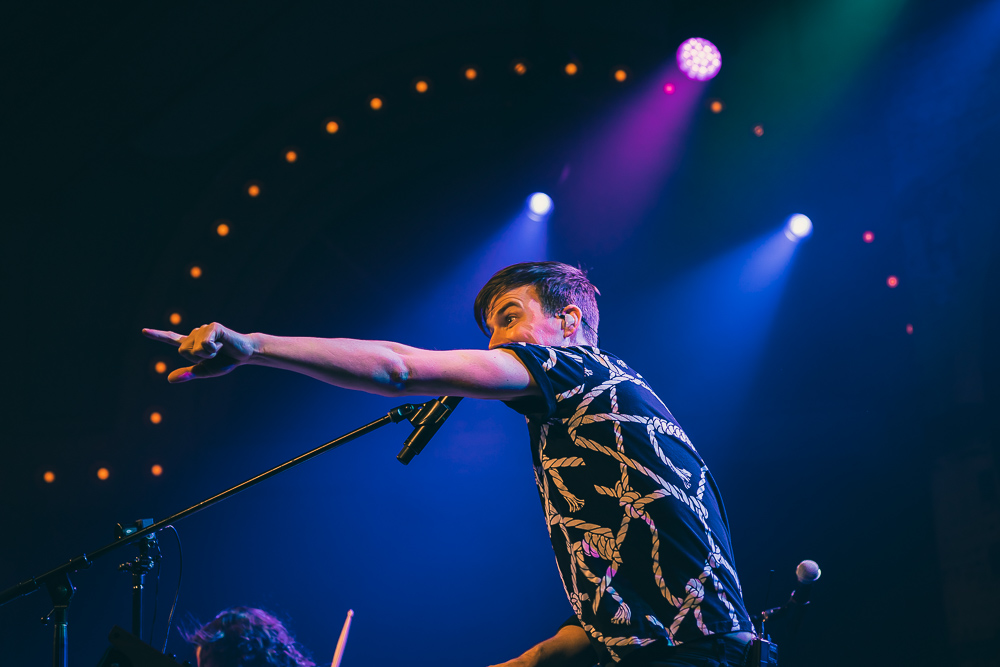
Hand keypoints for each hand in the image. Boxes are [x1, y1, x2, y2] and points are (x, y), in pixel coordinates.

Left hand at [142, 323, 256, 382]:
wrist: (245, 354)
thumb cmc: (225, 362)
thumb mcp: (204, 371)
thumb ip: (187, 373)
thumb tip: (169, 379)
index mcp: (191, 344)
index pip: (171, 339)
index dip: (157, 335)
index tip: (144, 331)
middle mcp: (195, 334)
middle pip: (183, 351)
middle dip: (197, 358)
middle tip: (213, 354)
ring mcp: (203, 329)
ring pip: (194, 349)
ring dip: (208, 355)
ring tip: (220, 349)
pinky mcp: (213, 327)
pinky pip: (205, 344)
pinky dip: (213, 350)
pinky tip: (222, 345)